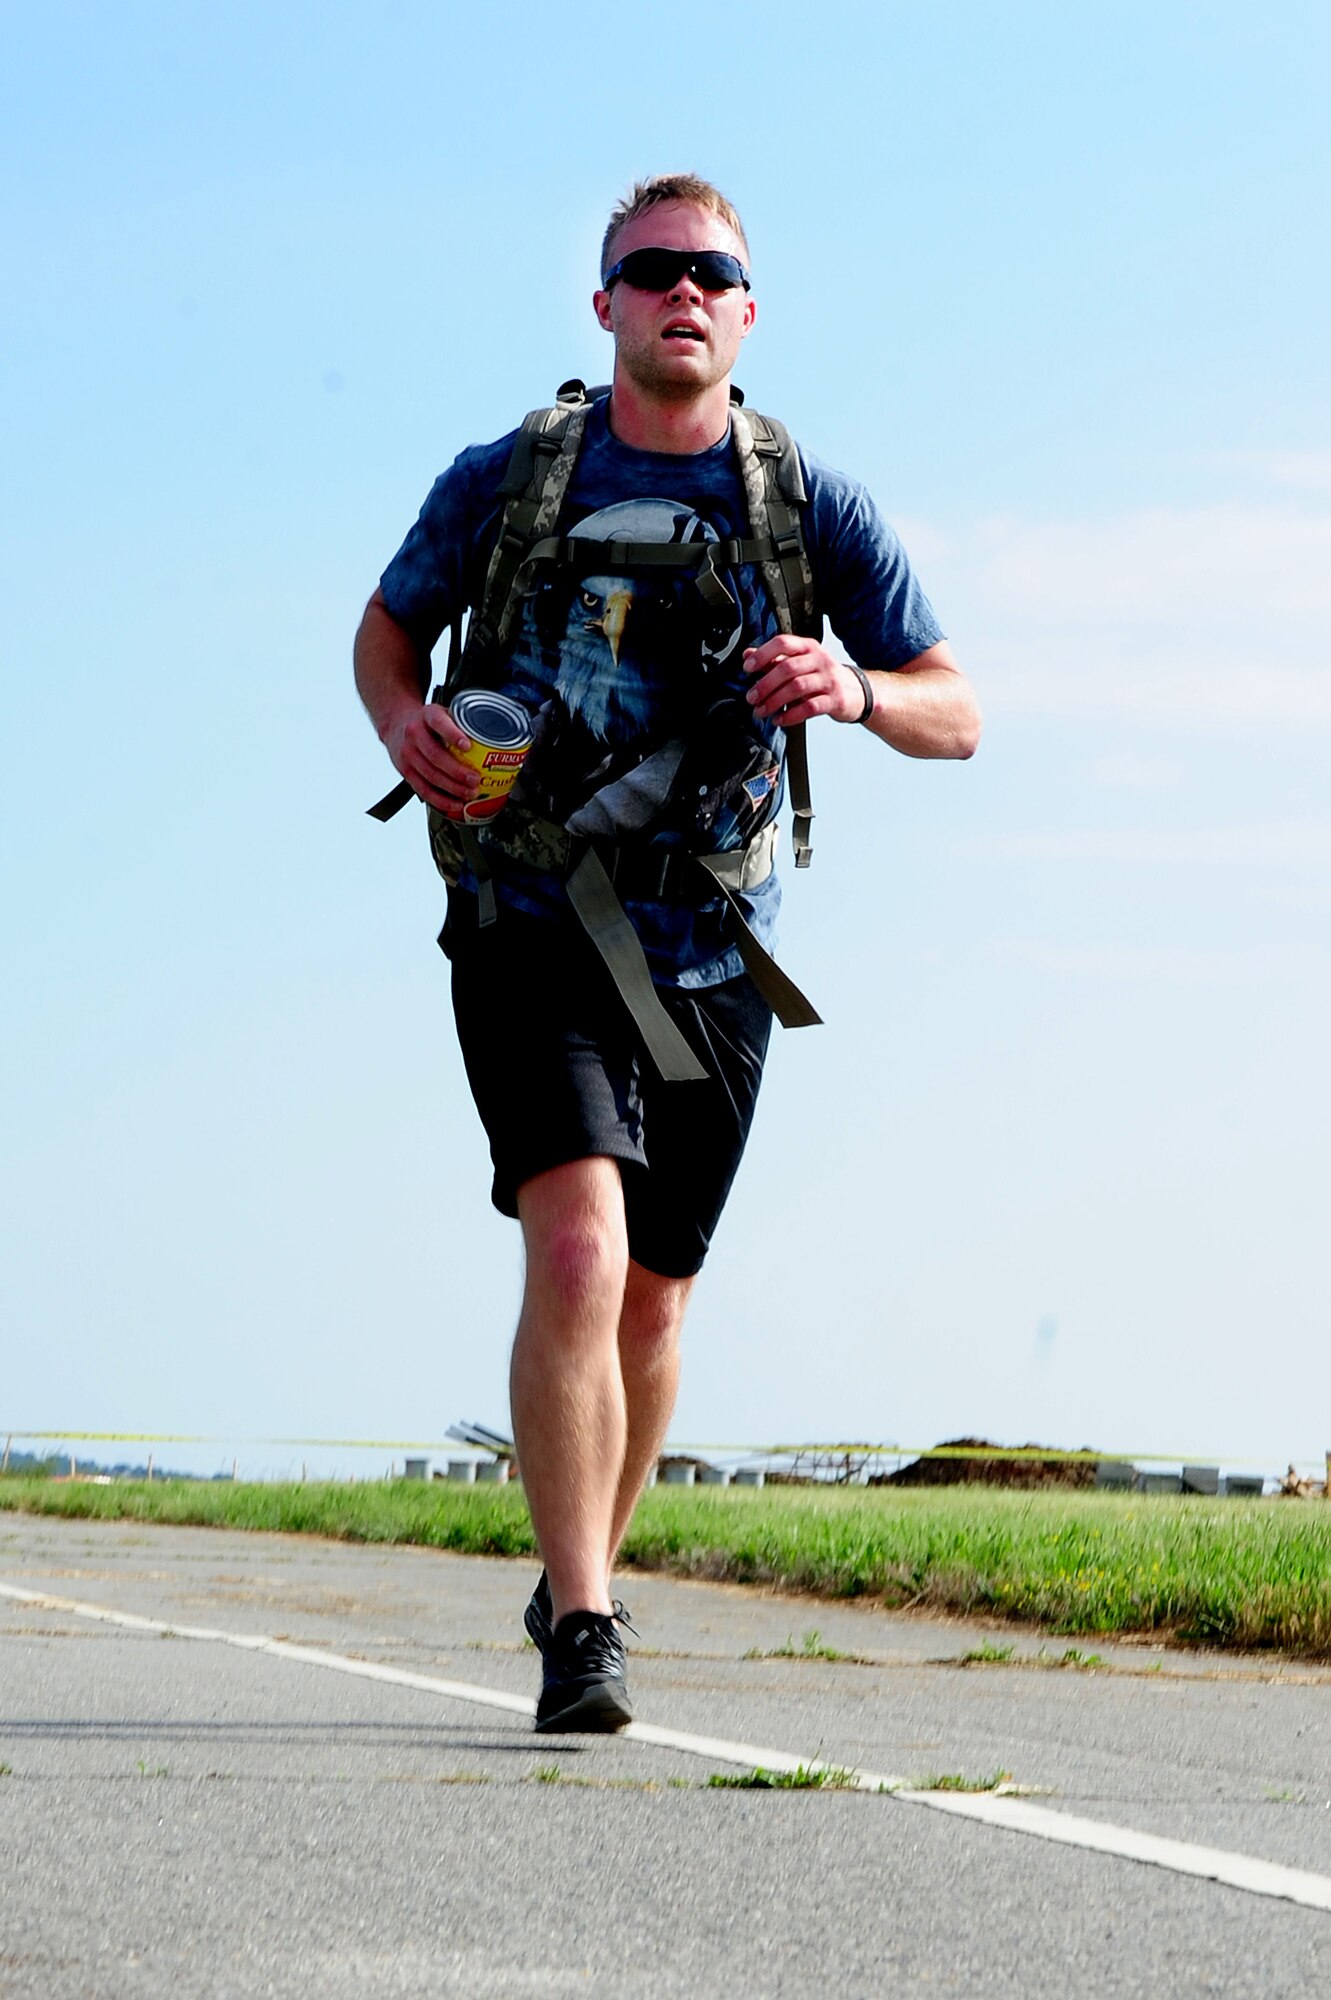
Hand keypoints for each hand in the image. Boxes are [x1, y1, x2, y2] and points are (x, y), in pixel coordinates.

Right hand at [383, 700, 480, 817]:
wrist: (396, 724)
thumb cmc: (426, 721)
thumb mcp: (442, 712)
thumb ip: (461, 724)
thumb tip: (493, 737)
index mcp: (427, 716)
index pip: (439, 723)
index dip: (453, 735)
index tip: (468, 745)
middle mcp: (414, 734)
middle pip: (435, 756)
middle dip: (457, 771)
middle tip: (476, 779)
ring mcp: (407, 754)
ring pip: (430, 775)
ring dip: (452, 788)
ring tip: (469, 793)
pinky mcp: (405, 771)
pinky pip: (423, 789)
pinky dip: (440, 799)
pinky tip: (455, 802)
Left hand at [743, 635, 868, 725]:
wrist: (857, 691)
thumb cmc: (822, 676)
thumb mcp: (800, 663)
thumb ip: (774, 659)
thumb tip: (747, 654)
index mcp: (808, 647)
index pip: (783, 643)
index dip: (763, 654)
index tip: (747, 668)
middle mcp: (820, 660)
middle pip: (788, 668)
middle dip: (765, 684)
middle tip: (751, 697)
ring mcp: (829, 680)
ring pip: (797, 688)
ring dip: (774, 701)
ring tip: (760, 711)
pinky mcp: (835, 700)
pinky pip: (809, 708)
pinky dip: (790, 715)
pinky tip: (779, 720)